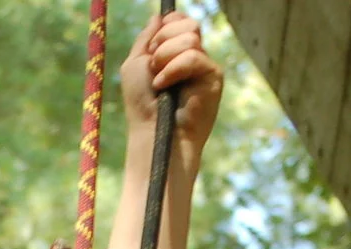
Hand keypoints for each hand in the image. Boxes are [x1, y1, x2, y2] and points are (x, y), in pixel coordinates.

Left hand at [120, 11, 222, 153]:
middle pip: (189, 24)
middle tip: (153, 64)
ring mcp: (204, 66)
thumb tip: (158, 16)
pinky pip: (195, 57)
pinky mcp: (213, 77)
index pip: (180, 21)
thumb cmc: (142, 103)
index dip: (168, 24)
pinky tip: (164, 86)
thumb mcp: (136, 64)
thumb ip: (146, 38)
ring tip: (158, 80)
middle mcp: (192, 57)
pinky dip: (174, 69)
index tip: (153, 46)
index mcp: (175, 51)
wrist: (152, 130)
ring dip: (166, 56)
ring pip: (191, 38)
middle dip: (164, 39)